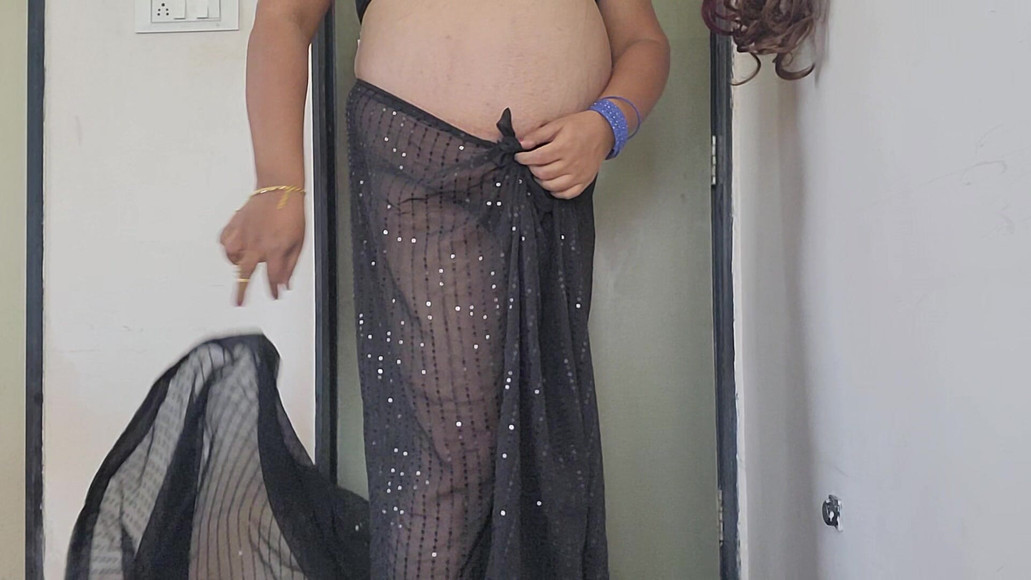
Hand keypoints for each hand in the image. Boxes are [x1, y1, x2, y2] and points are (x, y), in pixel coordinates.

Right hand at [219, 190, 304, 305]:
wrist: (279, 189)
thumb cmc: (291, 212)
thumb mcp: (299, 242)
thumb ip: (290, 265)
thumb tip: (285, 284)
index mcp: (274, 249)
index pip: (272, 278)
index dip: (273, 290)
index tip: (275, 296)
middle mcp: (256, 244)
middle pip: (245, 274)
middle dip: (242, 291)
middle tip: (238, 303)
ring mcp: (243, 234)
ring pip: (232, 257)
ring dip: (237, 265)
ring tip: (242, 265)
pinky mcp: (234, 224)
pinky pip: (224, 241)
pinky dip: (228, 248)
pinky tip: (233, 248)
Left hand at [514, 110, 614, 199]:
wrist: (604, 130)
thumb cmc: (580, 125)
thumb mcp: (558, 124)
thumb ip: (538, 134)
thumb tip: (521, 144)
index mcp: (563, 147)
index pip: (537, 158)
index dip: (524, 159)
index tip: (519, 156)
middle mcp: (571, 163)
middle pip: (543, 173)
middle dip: (531, 169)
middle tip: (530, 163)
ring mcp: (579, 175)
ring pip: (552, 186)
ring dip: (541, 181)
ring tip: (539, 173)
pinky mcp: (585, 181)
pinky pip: (568, 194)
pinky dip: (556, 192)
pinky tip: (552, 184)